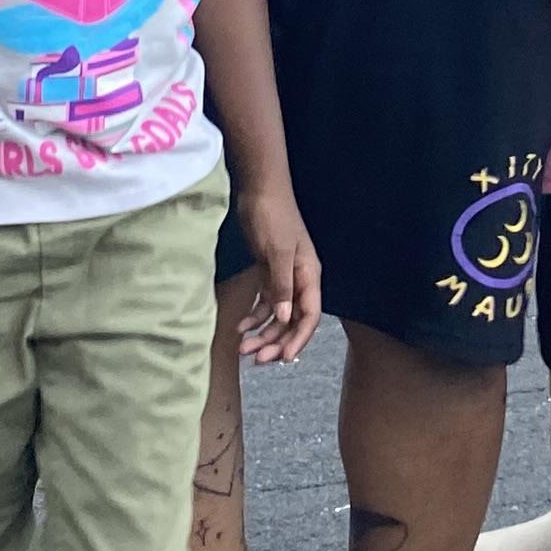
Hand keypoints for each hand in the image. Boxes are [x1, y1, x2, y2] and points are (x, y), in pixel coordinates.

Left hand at [232, 183, 321, 362]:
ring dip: (263, 334)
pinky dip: (254, 317)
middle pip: (293, 321)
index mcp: (309, 276)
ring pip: (278, 316)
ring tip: (243, 348)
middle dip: (276, 342)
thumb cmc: (273, 216)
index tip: (283, 358)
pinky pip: (265, 303)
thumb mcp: (278, 251)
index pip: (310, 316)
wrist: (259, 191)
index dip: (298, 340)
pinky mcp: (268, 273)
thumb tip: (286, 318)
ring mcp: (284, 277)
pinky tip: (240, 327)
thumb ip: (282, 285)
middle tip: (256, 359)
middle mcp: (299, 280)